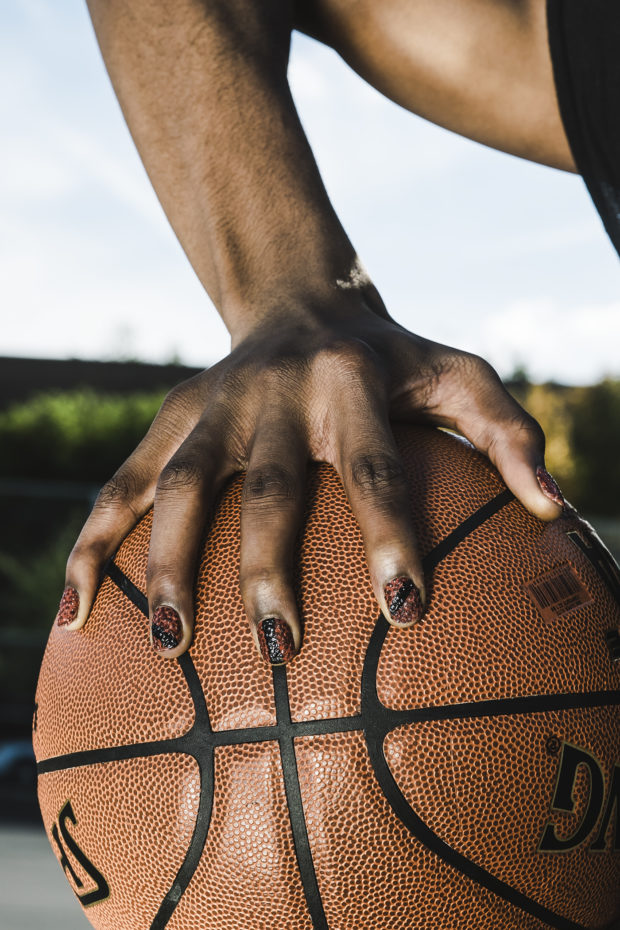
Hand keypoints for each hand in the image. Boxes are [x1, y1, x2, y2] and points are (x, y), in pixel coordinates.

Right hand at [56, 296, 563, 662]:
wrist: (302, 300)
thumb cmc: (392, 358)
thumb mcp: (458, 372)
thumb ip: (507, 429)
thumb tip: (554, 508)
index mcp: (353, 380)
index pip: (376, 466)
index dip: (391, 534)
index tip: (409, 611)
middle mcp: (274, 391)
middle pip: (269, 485)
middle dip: (268, 565)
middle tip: (281, 647)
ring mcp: (212, 406)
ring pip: (180, 485)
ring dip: (168, 561)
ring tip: (175, 643)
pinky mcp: (170, 420)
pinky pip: (120, 485)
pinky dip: (94, 547)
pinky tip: (78, 615)